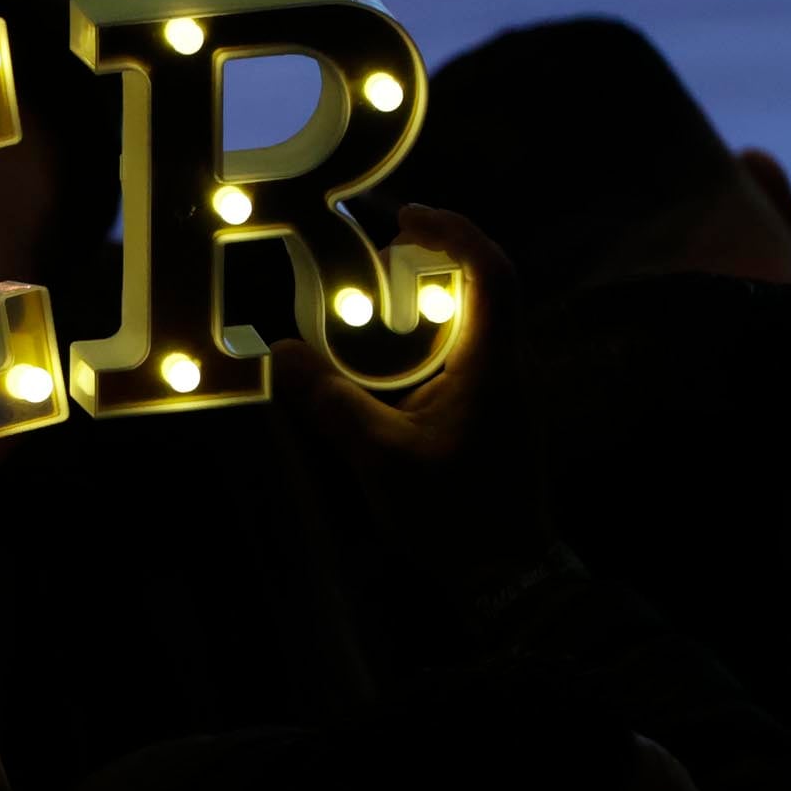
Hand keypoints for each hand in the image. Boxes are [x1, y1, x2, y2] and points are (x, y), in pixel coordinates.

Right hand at [273, 206, 553, 603]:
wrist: (507, 571)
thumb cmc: (452, 514)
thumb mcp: (379, 457)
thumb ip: (331, 402)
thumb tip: (281, 353)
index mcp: (491, 366)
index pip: (491, 273)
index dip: (454, 233)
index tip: (408, 219)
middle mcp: (509, 366)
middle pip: (492, 283)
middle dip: (446, 251)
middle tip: (392, 246)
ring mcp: (509, 389)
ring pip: (487, 314)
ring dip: (445, 288)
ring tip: (392, 286)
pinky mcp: (500, 410)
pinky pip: (476, 345)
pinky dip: (442, 325)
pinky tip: (404, 347)